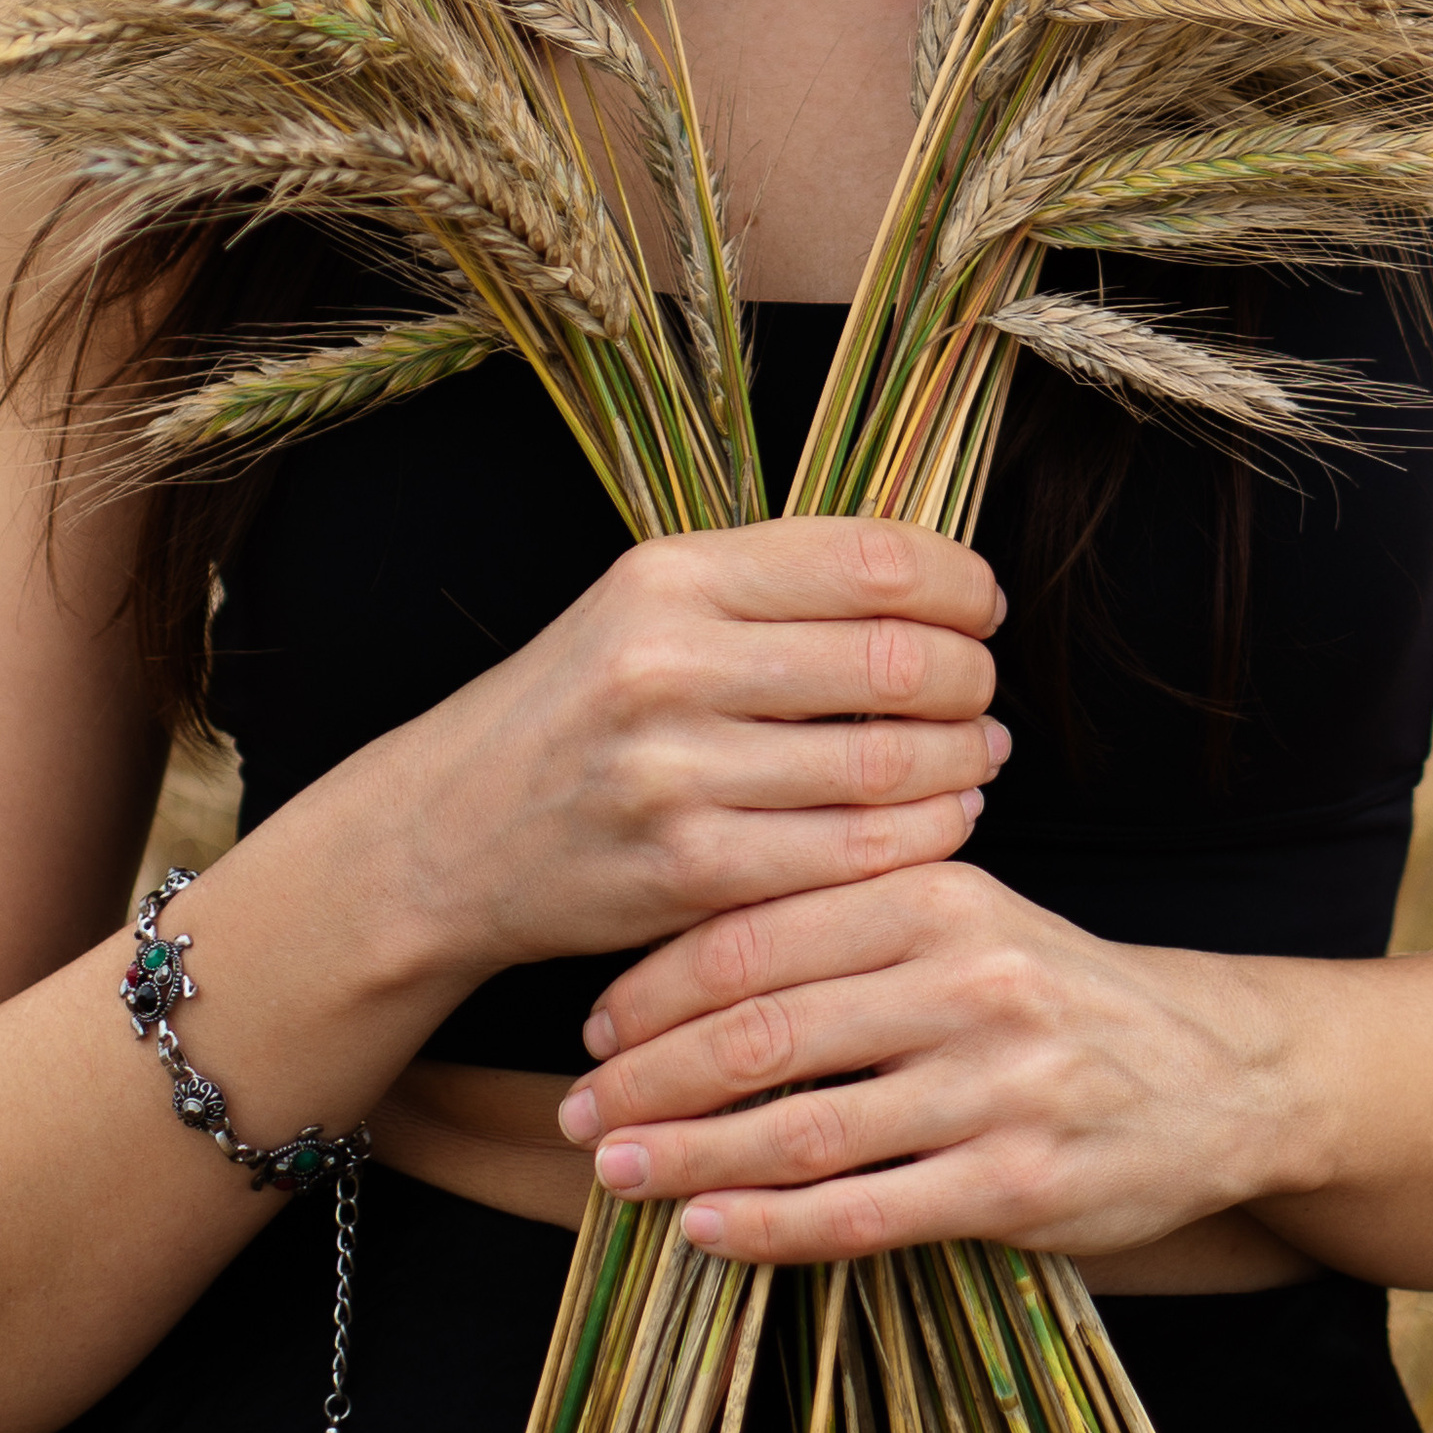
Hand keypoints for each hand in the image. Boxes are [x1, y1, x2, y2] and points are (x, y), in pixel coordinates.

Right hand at [390, 520, 1009, 984]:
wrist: (449, 832)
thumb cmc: (578, 707)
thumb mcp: (648, 604)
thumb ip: (774, 585)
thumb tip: (938, 585)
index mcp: (672, 575)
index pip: (872, 560)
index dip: (960, 582)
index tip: (983, 605)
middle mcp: (671, 663)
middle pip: (898, 660)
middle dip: (971, 677)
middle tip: (983, 691)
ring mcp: (676, 774)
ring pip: (888, 763)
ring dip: (963, 761)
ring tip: (975, 755)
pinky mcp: (688, 873)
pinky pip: (853, 854)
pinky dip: (925, 835)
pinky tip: (939, 819)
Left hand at [554, 866, 1290, 1263]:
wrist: (1222, 1070)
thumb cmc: (1057, 989)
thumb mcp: (968, 916)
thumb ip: (848, 926)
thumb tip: (682, 966)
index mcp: (939, 891)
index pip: (760, 932)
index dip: (658, 985)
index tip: (592, 1026)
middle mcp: (966, 978)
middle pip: (764, 1029)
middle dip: (650, 1076)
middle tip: (576, 1110)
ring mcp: (996, 1086)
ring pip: (803, 1127)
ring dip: (690, 1158)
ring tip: (616, 1173)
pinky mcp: (1019, 1184)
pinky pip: (865, 1212)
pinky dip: (771, 1227)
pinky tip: (707, 1231)